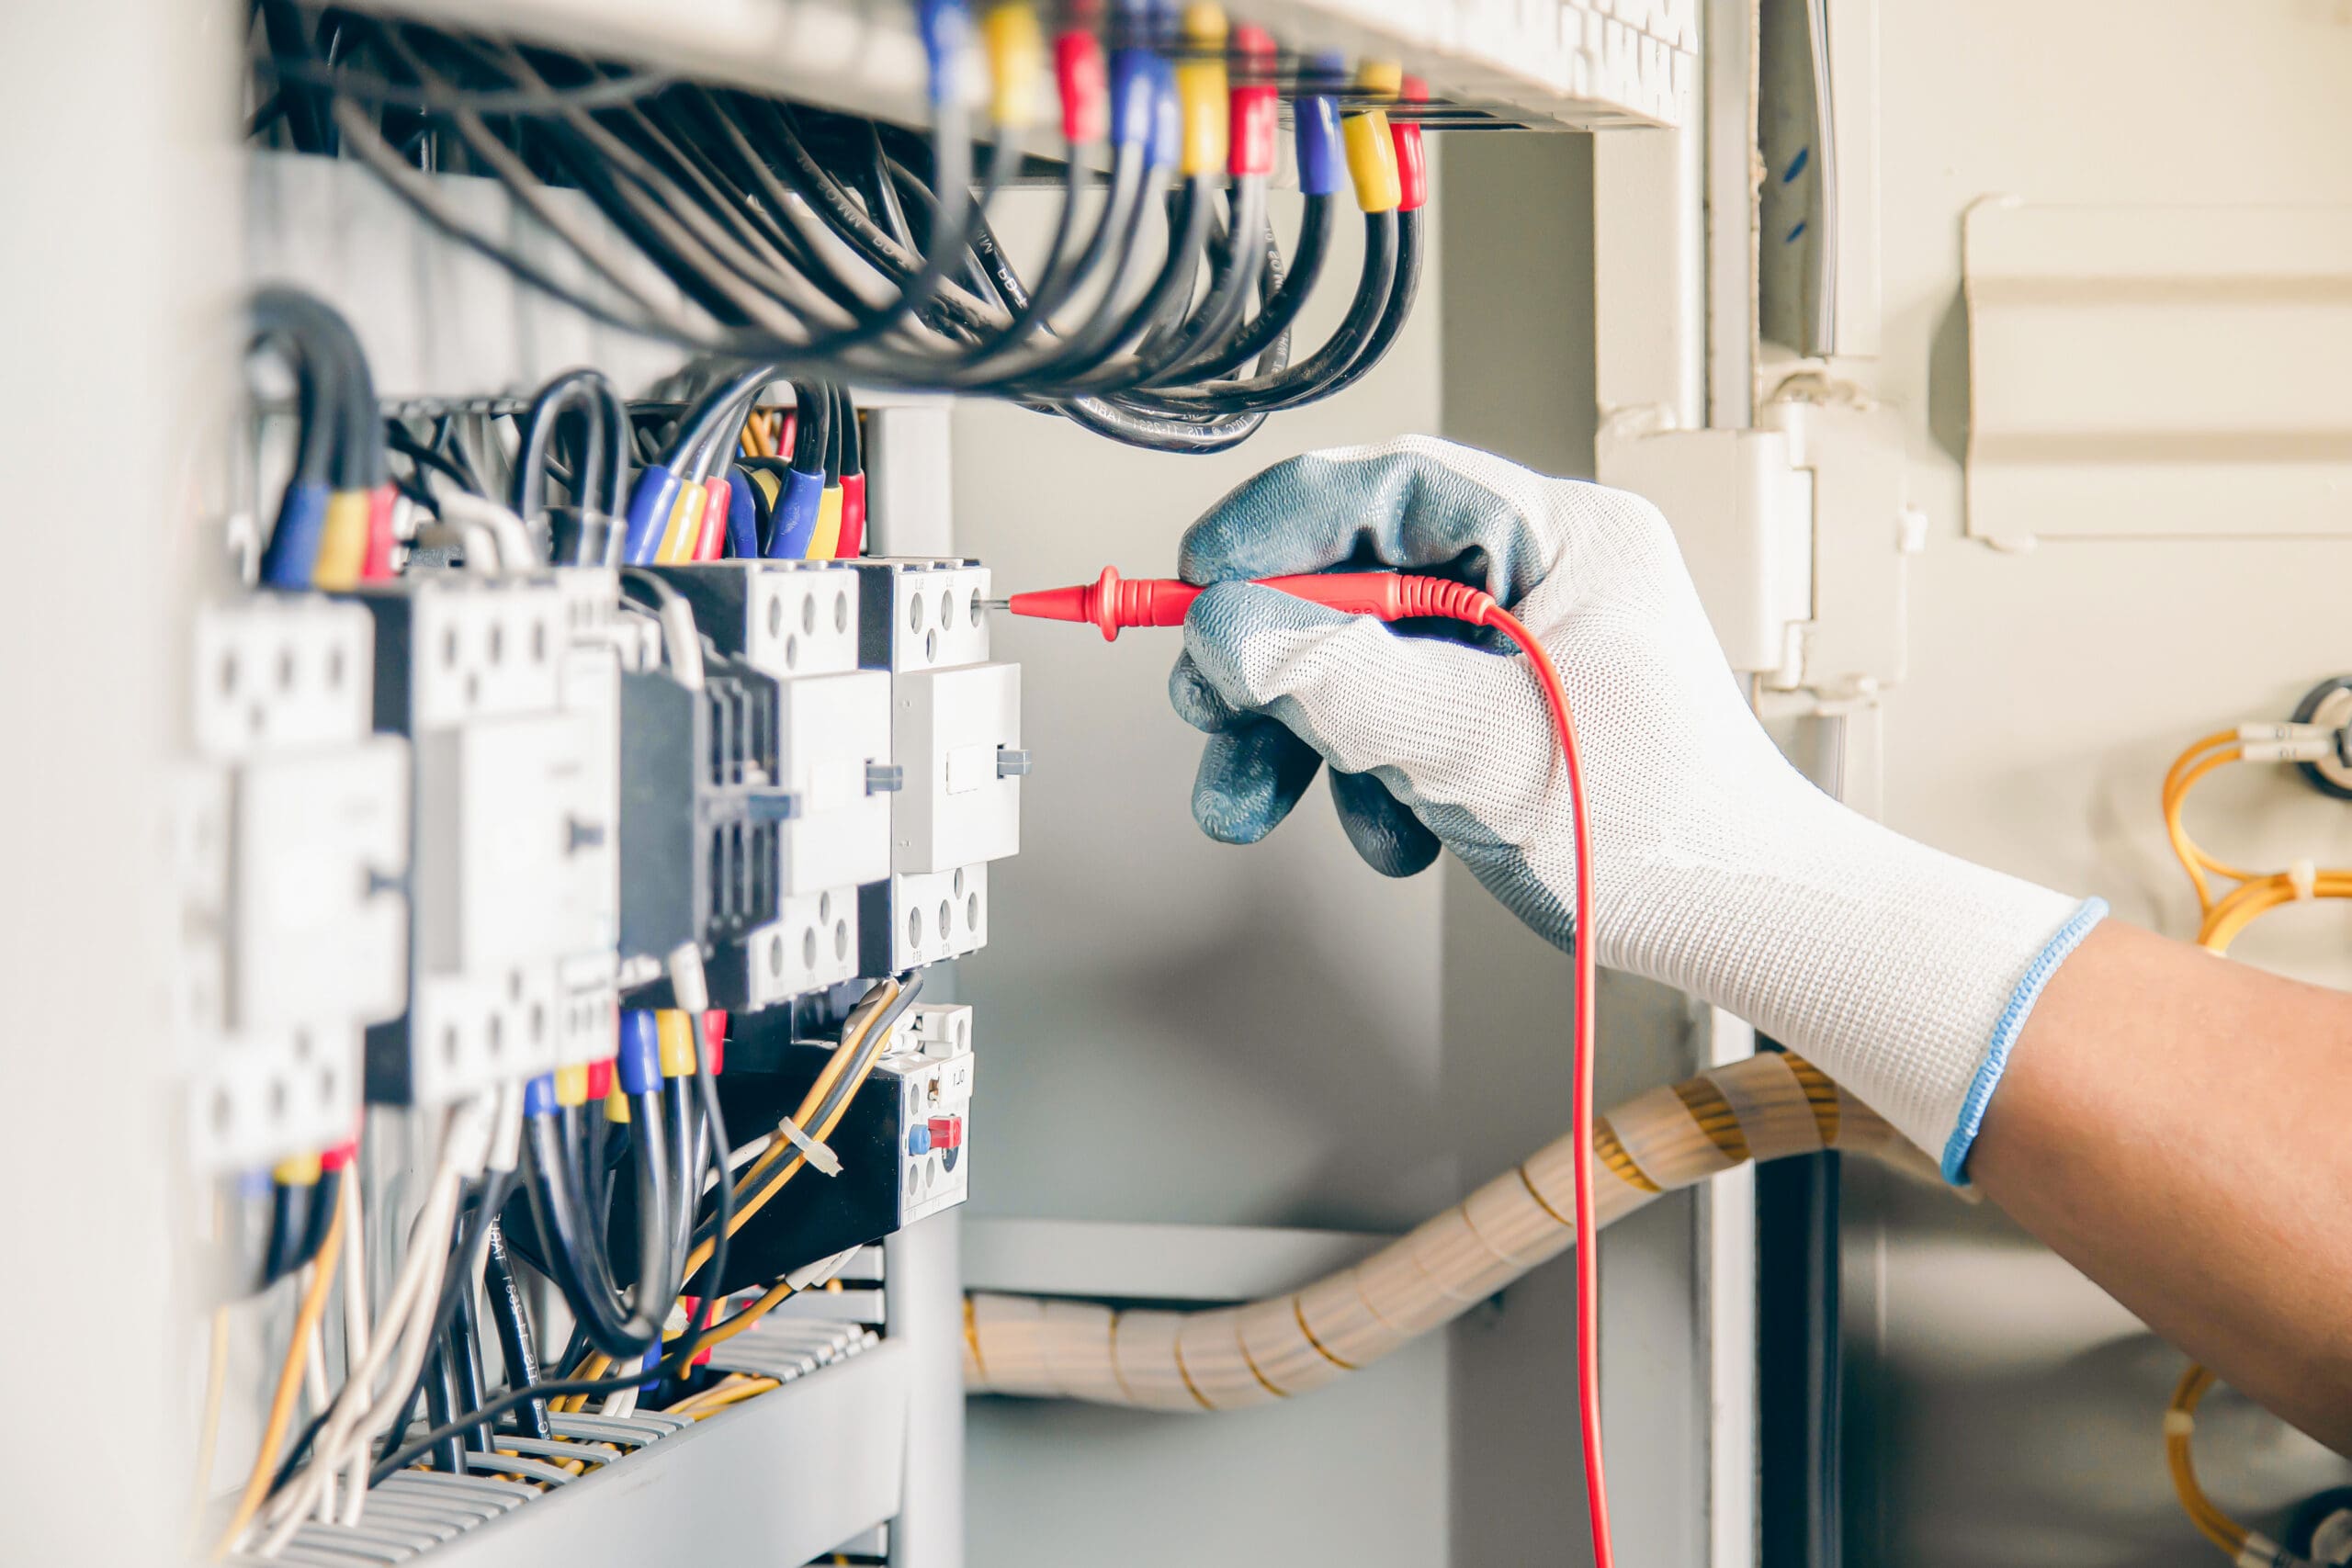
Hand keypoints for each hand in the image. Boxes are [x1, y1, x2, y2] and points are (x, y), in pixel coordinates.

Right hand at [1170, 436, 2100, 1173]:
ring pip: (1365, 653)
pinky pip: (1401, 708)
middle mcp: (1542, 570)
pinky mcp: (1511, 700)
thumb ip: (1344, 683)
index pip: (1383, 488)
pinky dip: (1369, 770)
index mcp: (1561, 538)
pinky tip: (1389, 832)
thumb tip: (1227, 630)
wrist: (1745, 927)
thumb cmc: (1665, 837)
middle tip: (1214, 719)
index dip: (1271, 534)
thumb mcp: (1478, 754)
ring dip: (1310, 735)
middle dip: (1276, 664)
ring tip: (1272, 807)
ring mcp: (1525, 638)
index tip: (1194, 591)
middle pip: (1357, 578)